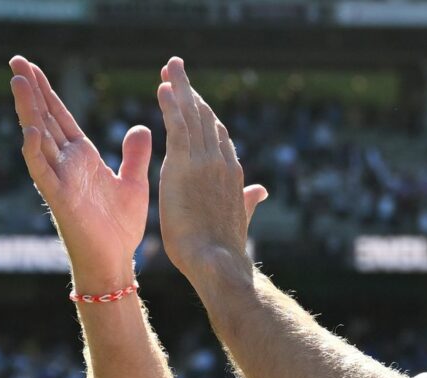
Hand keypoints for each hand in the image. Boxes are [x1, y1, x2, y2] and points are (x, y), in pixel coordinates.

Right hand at [9, 56, 150, 291]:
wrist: (116, 260)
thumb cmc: (119, 225)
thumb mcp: (133, 182)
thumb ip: (134, 154)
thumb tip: (141, 126)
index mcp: (83, 157)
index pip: (61, 117)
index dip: (48, 92)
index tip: (32, 66)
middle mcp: (67, 164)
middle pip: (45, 119)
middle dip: (32, 91)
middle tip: (16, 60)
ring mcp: (60, 179)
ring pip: (39, 139)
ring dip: (29, 112)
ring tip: (19, 82)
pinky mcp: (60, 198)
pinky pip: (44, 173)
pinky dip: (36, 152)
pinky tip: (32, 131)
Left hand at [156, 57, 267, 283]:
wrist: (217, 261)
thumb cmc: (224, 248)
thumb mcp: (239, 218)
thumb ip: (248, 200)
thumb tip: (262, 191)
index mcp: (232, 173)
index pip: (218, 134)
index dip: (204, 113)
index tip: (191, 96)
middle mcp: (221, 162)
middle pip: (206, 117)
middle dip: (191, 91)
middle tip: (177, 68)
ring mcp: (205, 162)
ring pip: (192, 116)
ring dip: (180, 88)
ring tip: (170, 67)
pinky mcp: (185, 166)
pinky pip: (178, 127)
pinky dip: (171, 105)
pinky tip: (164, 87)